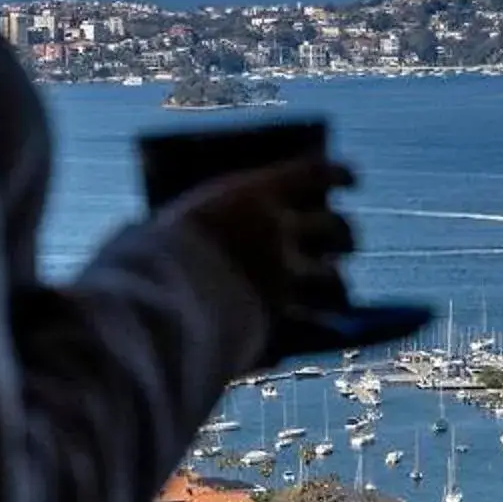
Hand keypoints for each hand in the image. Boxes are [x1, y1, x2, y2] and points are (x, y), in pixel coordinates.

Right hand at [166, 157, 357, 335]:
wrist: (152, 304)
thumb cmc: (151, 254)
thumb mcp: (180, 221)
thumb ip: (215, 219)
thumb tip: (237, 228)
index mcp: (256, 192)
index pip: (316, 173)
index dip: (338, 174)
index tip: (351, 179)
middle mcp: (280, 231)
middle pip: (333, 227)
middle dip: (344, 233)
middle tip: (346, 237)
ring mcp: (284, 277)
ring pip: (333, 276)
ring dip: (337, 280)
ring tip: (338, 283)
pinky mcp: (280, 320)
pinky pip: (320, 323)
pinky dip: (329, 325)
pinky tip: (338, 328)